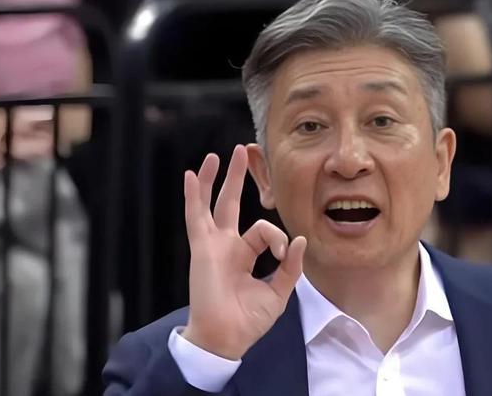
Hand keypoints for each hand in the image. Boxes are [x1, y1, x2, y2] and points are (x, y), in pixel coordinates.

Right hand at [182, 145, 306, 359]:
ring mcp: (213, 244)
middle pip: (231, 204)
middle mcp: (227, 245)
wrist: (227, 338)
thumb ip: (290, 266)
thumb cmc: (248, 320)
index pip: (264, 230)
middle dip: (237, 178)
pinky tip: (190, 174)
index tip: (285, 256)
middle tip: (242, 153)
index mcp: (244, 254)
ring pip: (212, 204)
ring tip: (216, 155)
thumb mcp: (278, 291)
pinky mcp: (202, 248)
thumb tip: (301, 239)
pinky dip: (193, 195)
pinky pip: (195, 216)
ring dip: (214, 179)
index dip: (279, 239)